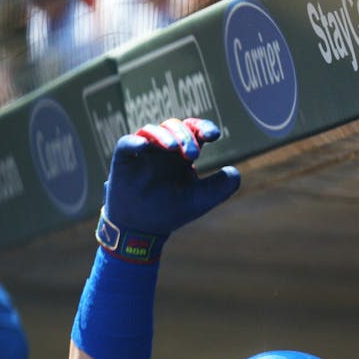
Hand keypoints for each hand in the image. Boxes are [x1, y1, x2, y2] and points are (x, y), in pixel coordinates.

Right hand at [103, 118, 240, 237]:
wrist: (142, 231)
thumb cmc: (171, 212)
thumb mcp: (200, 200)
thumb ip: (220, 187)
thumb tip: (235, 172)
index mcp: (182, 154)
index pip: (194, 130)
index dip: (203, 127)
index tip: (214, 135)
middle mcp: (162, 148)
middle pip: (175, 127)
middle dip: (186, 137)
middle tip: (193, 155)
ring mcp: (142, 152)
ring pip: (152, 130)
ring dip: (164, 136)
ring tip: (174, 149)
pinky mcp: (123, 159)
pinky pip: (126, 143)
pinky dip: (135, 142)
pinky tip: (144, 146)